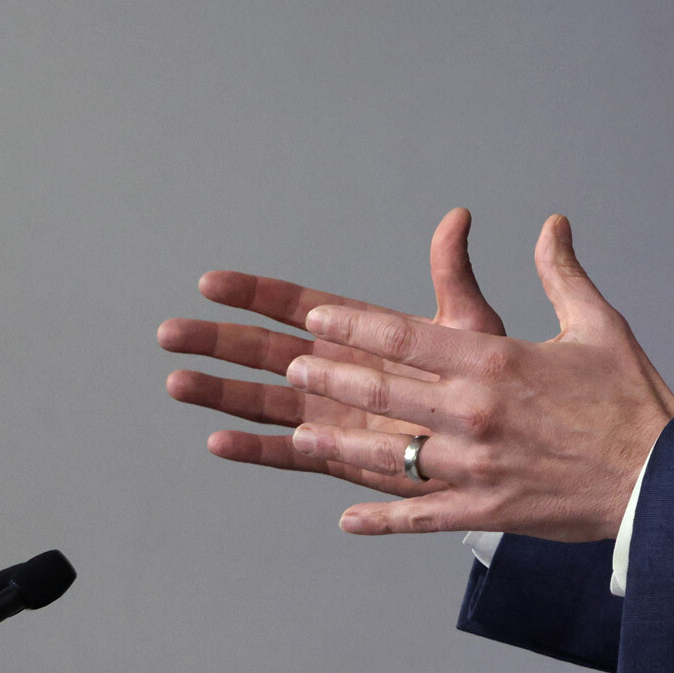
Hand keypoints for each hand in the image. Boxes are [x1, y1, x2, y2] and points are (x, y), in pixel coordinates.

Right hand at [162, 206, 509, 499]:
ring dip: (221, 394)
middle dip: (217, 341)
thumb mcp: (468, 325)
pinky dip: (255, 451)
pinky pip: (291, 454)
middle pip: (264, 353)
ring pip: (265, 403)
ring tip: (177, 382)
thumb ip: (452, 275)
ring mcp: (334, 415)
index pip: (296, 307)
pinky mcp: (343, 455)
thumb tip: (457, 217)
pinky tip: (217, 443)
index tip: (210, 282)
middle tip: (169, 332)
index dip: (254, 295)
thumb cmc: (488, 382)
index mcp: (358, 334)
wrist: (504, 442)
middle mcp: (336, 373)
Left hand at [280, 215, 673, 539]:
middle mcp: (477, 412)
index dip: (354, 327)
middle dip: (333, 378)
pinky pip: (422, 515)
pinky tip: (347, 519)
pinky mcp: (488, 508)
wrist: (661, 478)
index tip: (316, 319)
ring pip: (391, 453)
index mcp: (497, 363)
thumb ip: (562, 274)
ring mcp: (478, 465)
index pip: (407, 337)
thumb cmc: (633, 400)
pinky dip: (381, 519)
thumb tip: (551, 225)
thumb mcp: (599, 325)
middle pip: (385, 391)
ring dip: (340, 443)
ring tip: (301, 432)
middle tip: (292, 369)